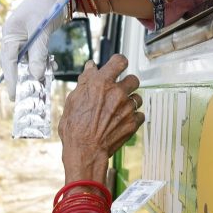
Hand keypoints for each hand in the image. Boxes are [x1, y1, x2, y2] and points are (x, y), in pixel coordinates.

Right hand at [0, 0, 68, 100]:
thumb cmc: (49, 4)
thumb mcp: (42, 30)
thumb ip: (38, 53)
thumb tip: (36, 76)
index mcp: (10, 32)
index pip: (7, 60)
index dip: (11, 78)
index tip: (14, 95)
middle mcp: (14, 35)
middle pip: (14, 62)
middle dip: (21, 78)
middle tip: (26, 96)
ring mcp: (25, 36)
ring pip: (26, 59)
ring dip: (34, 70)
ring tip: (42, 83)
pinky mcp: (36, 37)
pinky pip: (36, 54)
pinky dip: (43, 62)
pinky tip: (52, 68)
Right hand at [58, 55, 143, 178]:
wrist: (85, 151)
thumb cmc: (75, 128)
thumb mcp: (72, 100)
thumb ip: (85, 81)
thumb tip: (90, 68)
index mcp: (101, 83)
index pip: (119, 61)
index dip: (119, 63)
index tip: (118, 66)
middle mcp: (117, 93)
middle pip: (133, 79)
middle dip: (126, 84)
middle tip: (118, 92)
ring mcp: (127, 108)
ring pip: (138, 97)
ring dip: (130, 101)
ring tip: (119, 110)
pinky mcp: (133, 122)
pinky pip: (140, 114)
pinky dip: (133, 117)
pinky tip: (122, 121)